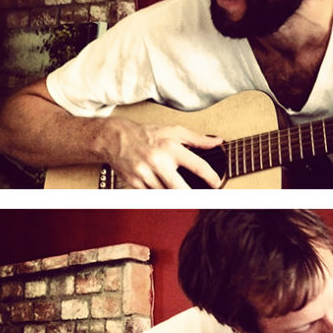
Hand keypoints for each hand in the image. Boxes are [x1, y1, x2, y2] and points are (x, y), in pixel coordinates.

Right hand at [103, 118, 223, 187]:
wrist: (115, 138)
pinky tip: (166, 195)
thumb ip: (197, 139)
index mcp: (171, 148)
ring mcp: (145, 174)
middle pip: (180, 189)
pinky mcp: (135, 184)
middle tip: (202, 201)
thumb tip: (217, 142)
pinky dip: (160, 197)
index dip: (211, 177)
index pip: (197, 166)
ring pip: (166, 196)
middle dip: (193, 198)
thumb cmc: (147, 134)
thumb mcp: (174, 131)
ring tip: (184, 199)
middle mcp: (158, 162)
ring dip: (176, 199)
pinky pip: (152, 197)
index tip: (217, 184)